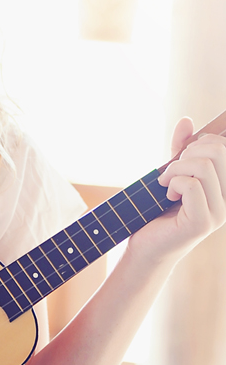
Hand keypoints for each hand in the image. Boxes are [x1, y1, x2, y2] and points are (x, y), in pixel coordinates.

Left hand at [130, 118, 225, 260]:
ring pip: (204, 167)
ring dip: (175, 169)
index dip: (200, 142)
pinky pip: (192, 186)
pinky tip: (167, 195)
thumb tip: (187, 121)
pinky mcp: (202, 222)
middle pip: (218, 151)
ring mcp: (219, 212)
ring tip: (165, 183)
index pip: (224, 146)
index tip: (182, 156)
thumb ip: (181, 149)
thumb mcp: (172, 172)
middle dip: (187, 153)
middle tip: (171, 171)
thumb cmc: (159, 209)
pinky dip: (173, 183)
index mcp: (225, 185)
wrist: (146, 243)